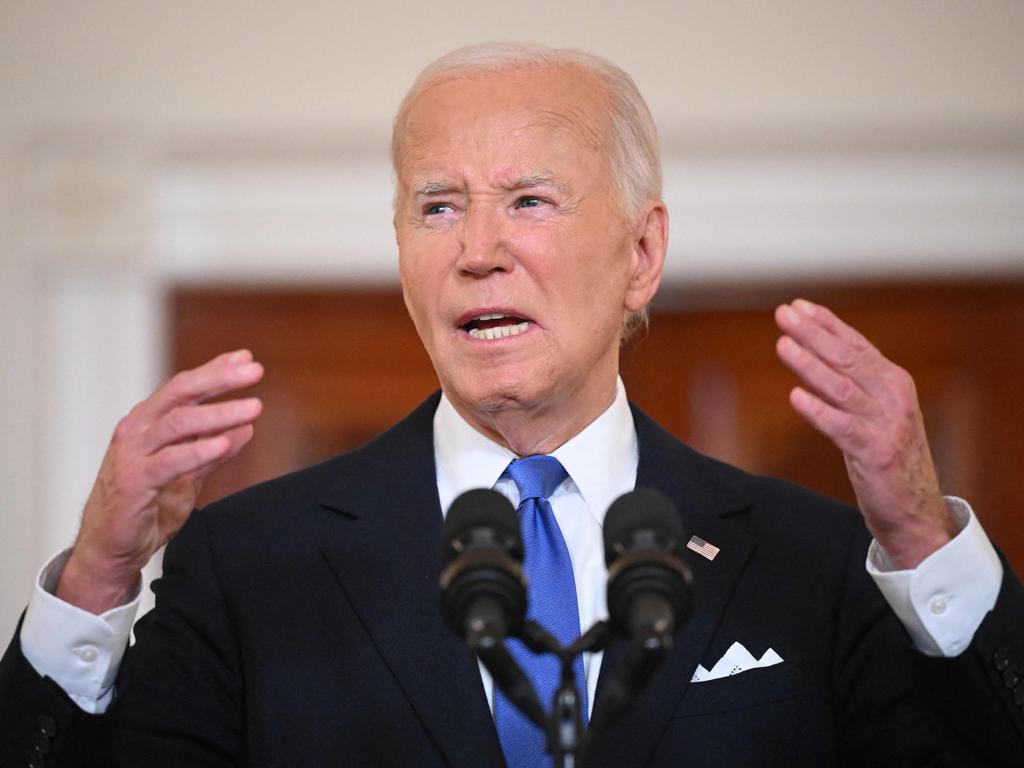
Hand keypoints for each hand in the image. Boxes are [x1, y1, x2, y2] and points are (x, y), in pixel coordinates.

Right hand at [56, 350, 263, 613]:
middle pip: (180, 393)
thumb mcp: (188, 475)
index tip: (247, 358)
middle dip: (219, 379)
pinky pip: (170, 461)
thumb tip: (248, 428)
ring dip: (219, 413)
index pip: (185, 387)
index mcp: (149, 422)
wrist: (112, 548)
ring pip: (178, 423)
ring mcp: (132, 454)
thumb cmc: (146, 506)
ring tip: (253, 408)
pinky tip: (225, 443)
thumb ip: (214, 452)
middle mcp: (138, 430)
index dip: (215, 369)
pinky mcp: (134, 482)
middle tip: (254, 370)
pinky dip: (200, 450)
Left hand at [774, 299, 957, 568]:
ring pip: (842, 387)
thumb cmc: (888, 457)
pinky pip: (841, 427)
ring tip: (783, 345)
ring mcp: (885, 424)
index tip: (799, 306)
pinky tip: (796, 397)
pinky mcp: (875, 453)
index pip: (856, 344)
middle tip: (784, 314)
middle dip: (813, 334)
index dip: (826, 324)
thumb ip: (851, 385)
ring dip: (810, 364)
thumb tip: (814, 355)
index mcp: (893, 382)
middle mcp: (892, 397)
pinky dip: (818, 411)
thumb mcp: (874, 412)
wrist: (915, 510)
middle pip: (847, 358)